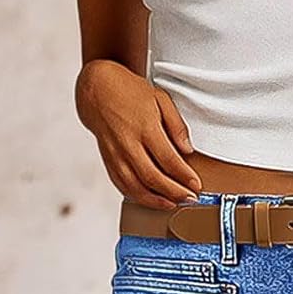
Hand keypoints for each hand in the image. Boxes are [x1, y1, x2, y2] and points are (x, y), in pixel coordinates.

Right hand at [75, 59, 201, 209]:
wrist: (97, 90)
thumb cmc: (131, 92)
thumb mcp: (160, 98)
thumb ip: (176, 125)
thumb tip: (188, 150)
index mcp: (144, 126)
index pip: (168, 159)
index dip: (184, 176)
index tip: (196, 185)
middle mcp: (128, 143)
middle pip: (153, 177)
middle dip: (173, 192)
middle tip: (189, 198)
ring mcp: (116, 154)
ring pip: (135, 186)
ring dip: (156, 200)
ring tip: (172, 204)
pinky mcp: (108, 160)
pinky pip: (122, 185)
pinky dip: (137, 196)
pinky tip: (151, 200)